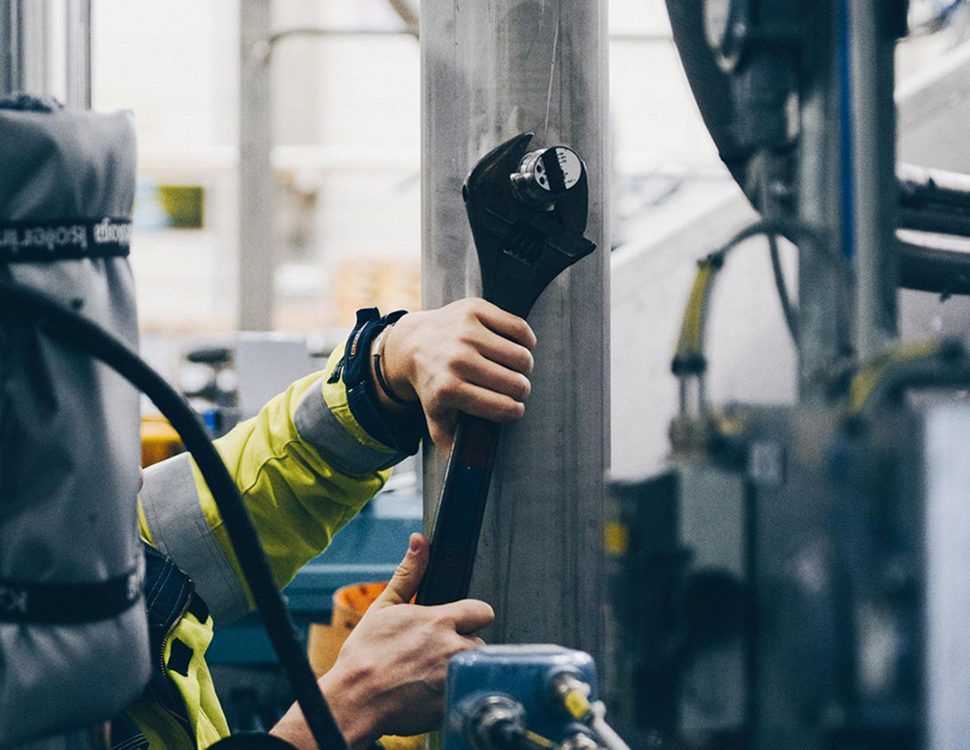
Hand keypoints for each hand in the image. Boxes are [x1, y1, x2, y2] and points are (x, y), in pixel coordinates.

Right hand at [271, 534, 493, 749]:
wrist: (353, 703)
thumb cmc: (364, 657)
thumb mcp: (383, 607)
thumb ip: (409, 574)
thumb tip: (419, 542)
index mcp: (440, 621)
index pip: (482, 610)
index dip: (469, 616)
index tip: (457, 623)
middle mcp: (454, 649)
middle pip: (479, 642)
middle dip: (461, 645)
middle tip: (433, 653)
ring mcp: (456, 679)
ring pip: (474, 668)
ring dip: (459, 669)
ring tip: (430, 675)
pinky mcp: (454, 705)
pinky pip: (465, 693)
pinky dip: (452, 694)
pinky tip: (428, 693)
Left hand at [375, 299, 536, 446]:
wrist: (413, 343)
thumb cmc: (432, 382)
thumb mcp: (435, 416)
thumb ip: (452, 442)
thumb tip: (471, 468)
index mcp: (450, 389)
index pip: (505, 408)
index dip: (515, 412)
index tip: (513, 409)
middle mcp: (458, 359)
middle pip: (517, 384)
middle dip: (521, 391)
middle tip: (514, 389)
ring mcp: (467, 333)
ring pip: (522, 357)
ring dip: (524, 367)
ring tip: (514, 370)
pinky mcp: (476, 310)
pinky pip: (520, 329)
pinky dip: (526, 341)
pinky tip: (516, 348)